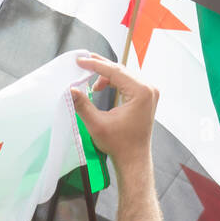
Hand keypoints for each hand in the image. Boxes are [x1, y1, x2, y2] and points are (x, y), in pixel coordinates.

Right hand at [70, 54, 157, 171]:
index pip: (115, 71)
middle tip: (83, 63)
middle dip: (100, 66)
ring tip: (92, 85)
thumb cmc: (119, 145)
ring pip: (124, 74)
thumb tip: (70, 89)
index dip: (95, 65)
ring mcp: (149, 93)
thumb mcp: (97, 124)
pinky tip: (101, 88)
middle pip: (121, 70)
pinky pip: (128, 82)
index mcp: (141, 92)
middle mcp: (149, 89)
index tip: (80, 61)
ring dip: (106, 76)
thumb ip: (82, 105)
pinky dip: (114, 82)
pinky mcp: (146, 98)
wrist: (133, 159)